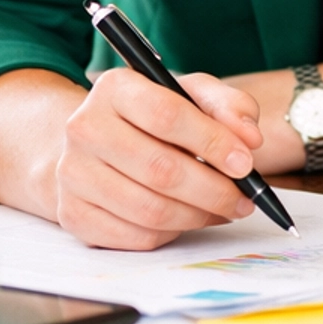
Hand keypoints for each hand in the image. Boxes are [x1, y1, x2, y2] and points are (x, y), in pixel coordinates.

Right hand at [52, 68, 263, 250]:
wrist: (96, 143)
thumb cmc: (154, 117)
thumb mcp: (191, 94)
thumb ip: (229, 106)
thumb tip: (250, 139)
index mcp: (114, 88)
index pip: (167, 115)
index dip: (212, 142)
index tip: (245, 163)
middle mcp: (84, 128)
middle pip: (160, 169)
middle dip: (214, 190)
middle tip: (244, 199)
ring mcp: (72, 174)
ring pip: (149, 209)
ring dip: (198, 216)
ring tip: (223, 210)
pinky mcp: (73, 214)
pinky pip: (134, 236)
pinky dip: (172, 233)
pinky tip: (188, 219)